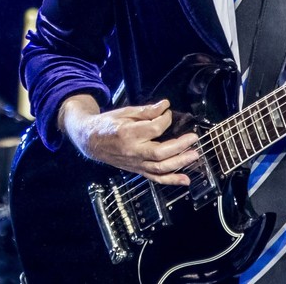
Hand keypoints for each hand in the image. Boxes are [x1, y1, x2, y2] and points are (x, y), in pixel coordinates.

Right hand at [59, 95, 199, 185]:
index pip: (154, 128)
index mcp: (128, 133)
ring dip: (180, 163)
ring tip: (194, 155)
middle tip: (193, 138)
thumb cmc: (108, 124)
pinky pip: (156, 178)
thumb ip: (146, 111)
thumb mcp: (125, 112)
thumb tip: (165, 105)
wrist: (91, 141)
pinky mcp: (137, 170)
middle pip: (160, 152)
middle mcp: (133, 151)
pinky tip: (185, 180)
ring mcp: (135, 163)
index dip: (166, 119)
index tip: (169, 113)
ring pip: (160, 168)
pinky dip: (172, 181)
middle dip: (180, 146)